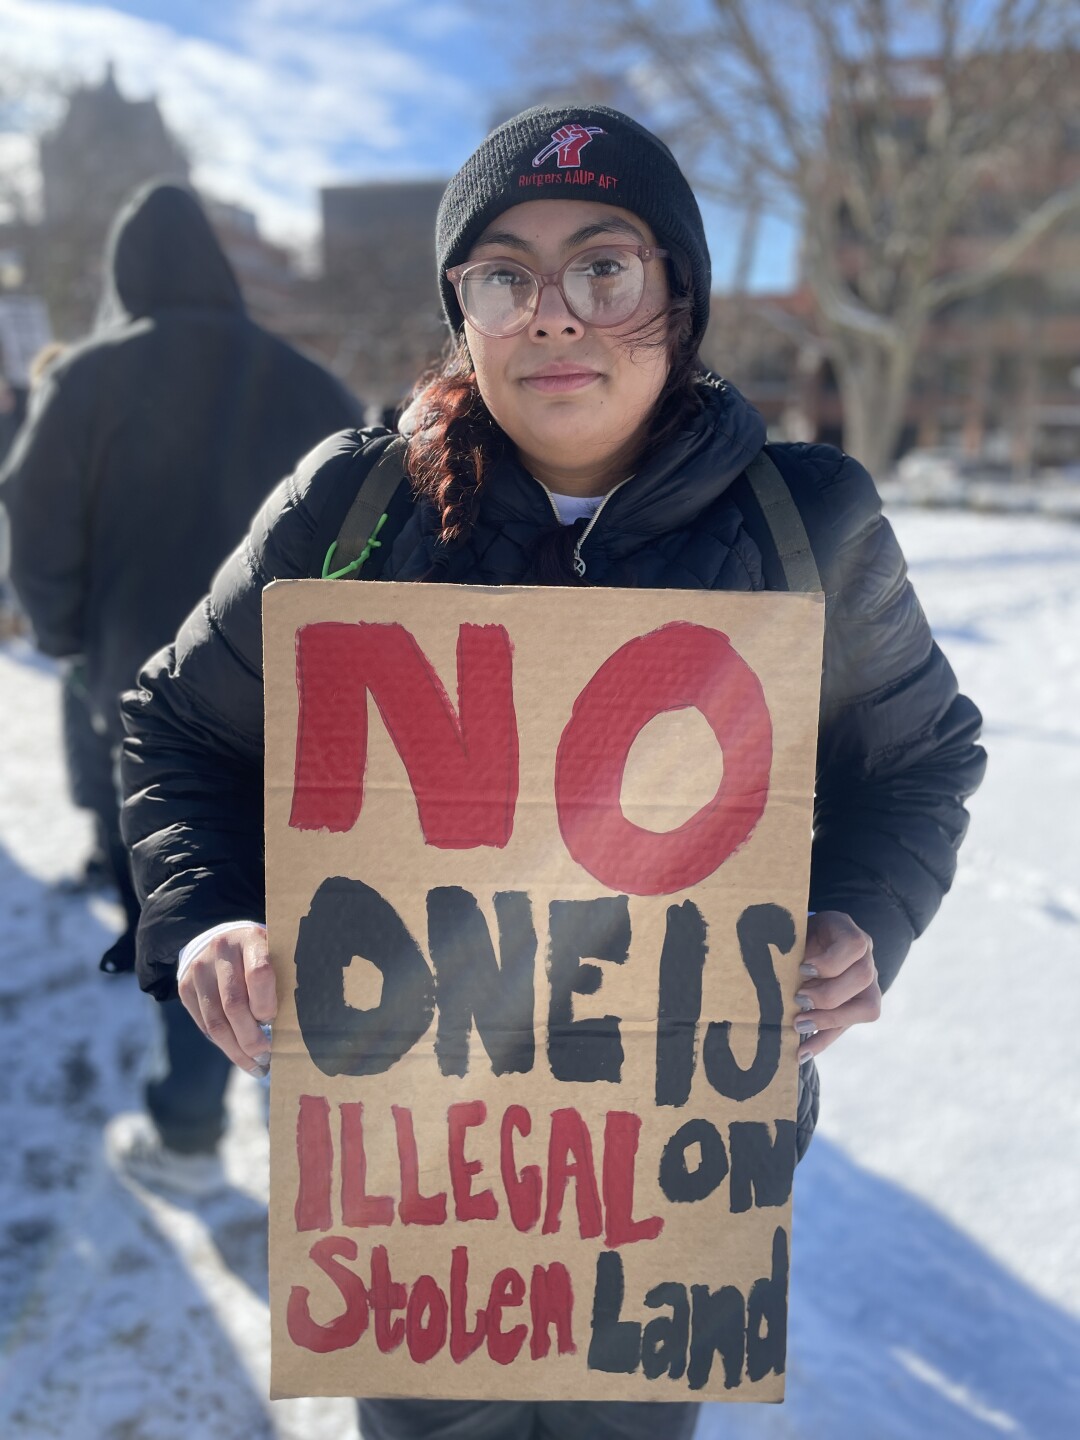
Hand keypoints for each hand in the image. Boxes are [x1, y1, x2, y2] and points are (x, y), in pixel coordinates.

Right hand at [178, 924, 276, 1074]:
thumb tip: (294, 1025)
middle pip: (234, 1004)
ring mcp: (199, 969)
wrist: (220, 939)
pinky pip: (204, 1024)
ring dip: (236, 1051)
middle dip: (251, 1039)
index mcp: (250, 938)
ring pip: (216, 1021)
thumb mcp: (276, 952)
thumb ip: (283, 979)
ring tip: (255, 1066)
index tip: (274, 1022)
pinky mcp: (185, 987)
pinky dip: (223, 1044)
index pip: (259, 974)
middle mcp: (220, 951)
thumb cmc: (261, 953)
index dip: (266, 1004)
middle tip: (266, 1058)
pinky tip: (239, 1055)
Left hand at [793, 911, 880, 1062]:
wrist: (811, 941)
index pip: (855, 946)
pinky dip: (823, 1041)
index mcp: (849, 933)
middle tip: (798, 999)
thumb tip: (762, 957)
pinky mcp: (856, 1007)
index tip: (803, 969)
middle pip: (863, 977)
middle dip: (829, 993)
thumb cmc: (798, 933)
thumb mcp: (794, 929)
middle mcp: (865, 958)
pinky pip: (848, 1028)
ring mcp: (868, 984)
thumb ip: (786, 940)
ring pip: (866, 1007)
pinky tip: (802, 1052)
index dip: (831, 962)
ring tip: (798, 1025)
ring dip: (829, 1020)